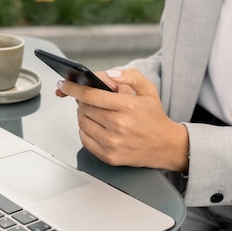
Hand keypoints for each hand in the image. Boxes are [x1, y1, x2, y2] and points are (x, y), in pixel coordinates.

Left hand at [56, 68, 188, 171]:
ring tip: (95, 112)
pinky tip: (96, 126)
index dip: (73, 88)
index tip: (65, 84)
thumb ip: (130, 76)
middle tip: (88, 99)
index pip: (91, 95)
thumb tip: (110, 74)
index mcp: (127, 106)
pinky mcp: (109, 156)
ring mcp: (112, 143)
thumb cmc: (154, 118)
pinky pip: (84, 139)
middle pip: (84, 108)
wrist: (166, 146)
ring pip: (82, 123)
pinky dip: (85, 130)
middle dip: (82, 101)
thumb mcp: (148, 90)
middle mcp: (119, 125)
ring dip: (83, 115)